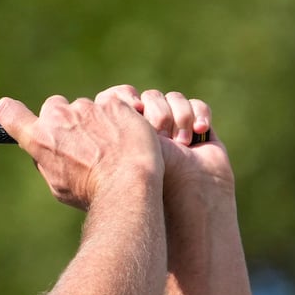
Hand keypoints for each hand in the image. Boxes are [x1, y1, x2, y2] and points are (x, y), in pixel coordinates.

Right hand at [0, 91, 163, 209]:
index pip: (11, 115)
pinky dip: (127, 111)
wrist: (128, 185)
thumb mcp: (60, 186)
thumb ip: (49, 162)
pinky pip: (119, 98)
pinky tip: (135, 128)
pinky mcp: (115, 102)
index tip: (7, 108)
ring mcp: (88, 107)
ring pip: (90, 105)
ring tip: (117, 143)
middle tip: (86, 141)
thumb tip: (47, 153)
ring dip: (101, 118)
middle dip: (68, 120)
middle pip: (56, 108)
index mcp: (39, 139)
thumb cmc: (93, 192)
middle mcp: (59, 117)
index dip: (9, 111)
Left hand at [97, 85, 233, 191]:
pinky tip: (199, 131)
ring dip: (180, 117)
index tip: (135, 110)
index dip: (129, 99)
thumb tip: (94, 104)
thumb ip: (99, 134)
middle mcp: (147, 130)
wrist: (186, 198)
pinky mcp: (198, 129)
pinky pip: (197, 105)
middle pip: (151, 97)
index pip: (121, 97)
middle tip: (162, 137)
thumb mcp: (115, 157)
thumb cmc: (145, 182)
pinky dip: (199, 115)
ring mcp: (173, 128)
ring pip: (174, 99)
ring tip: (182, 143)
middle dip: (158, 115)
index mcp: (122, 134)